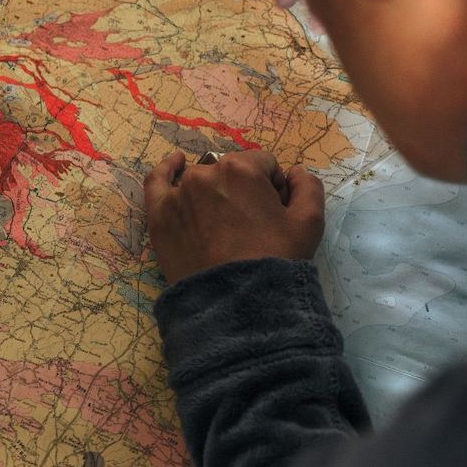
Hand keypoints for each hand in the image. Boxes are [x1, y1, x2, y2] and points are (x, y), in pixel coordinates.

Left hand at [144, 150, 324, 284]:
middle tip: (250, 224)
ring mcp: (178, 193)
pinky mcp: (159, 214)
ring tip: (222, 221)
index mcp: (242, 169)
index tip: (273, 211)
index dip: (272, 186)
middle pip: (232, 171)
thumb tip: (295, 172)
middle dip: (244, 189)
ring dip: (214, 190)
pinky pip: (158, 181)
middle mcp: (206, 173)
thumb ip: (308, 186)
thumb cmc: (274, 260)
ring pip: (202, 179)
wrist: (235, 302)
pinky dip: (167, 169)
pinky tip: (176, 163)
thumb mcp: (309, 223)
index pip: (263, 165)